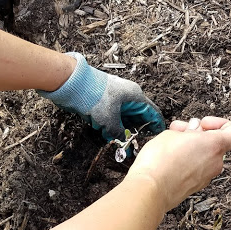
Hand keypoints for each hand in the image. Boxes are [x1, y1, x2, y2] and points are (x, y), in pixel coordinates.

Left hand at [37, 53, 164, 139]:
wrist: (73, 84)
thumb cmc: (94, 96)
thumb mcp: (109, 120)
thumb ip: (119, 133)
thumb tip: (123, 142)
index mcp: (135, 97)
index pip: (152, 112)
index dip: (156, 125)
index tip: (157, 136)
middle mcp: (128, 96)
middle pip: (137, 116)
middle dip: (135, 131)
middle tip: (134, 144)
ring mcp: (116, 98)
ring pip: (124, 117)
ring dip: (121, 129)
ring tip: (119, 141)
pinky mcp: (105, 101)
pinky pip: (113, 115)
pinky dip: (111, 124)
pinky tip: (106, 133)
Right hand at [126, 116, 230, 211]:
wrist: (150, 190)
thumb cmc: (160, 162)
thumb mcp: (171, 134)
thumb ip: (188, 131)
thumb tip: (194, 131)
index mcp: (214, 146)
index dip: (221, 124)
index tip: (203, 123)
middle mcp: (215, 163)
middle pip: (214, 144)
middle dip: (197, 134)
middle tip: (180, 130)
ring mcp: (206, 177)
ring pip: (204, 156)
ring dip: (191, 147)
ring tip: (169, 143)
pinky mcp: (195, 186)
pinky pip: (196, 169)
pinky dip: (187, 161)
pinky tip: (169, 158)